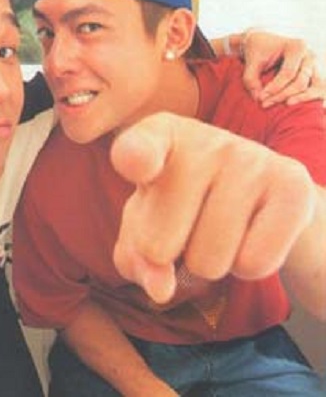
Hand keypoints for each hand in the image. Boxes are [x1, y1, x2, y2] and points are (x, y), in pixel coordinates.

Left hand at [110, 112, 315, 303]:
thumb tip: (161, 289)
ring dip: (209, 262)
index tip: (139, 163)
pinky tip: (250, 233)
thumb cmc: (181, 207)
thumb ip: (134, 259)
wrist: (256, 193)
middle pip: (158, 245)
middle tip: (188, 226)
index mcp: (156, 138)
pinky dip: (247, 266)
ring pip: (208, 261)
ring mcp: (250, 157)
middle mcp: (202, 140)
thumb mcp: (144, 228)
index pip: (136, 150)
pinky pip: (253, 264)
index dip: (136, 159)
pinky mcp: (292, 185)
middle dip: (169, 256)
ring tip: (219, 228)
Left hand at [239, 30, 323, 106]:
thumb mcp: (251, 63)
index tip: (260, 98)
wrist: (263, 44)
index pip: (288, 73)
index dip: (274, 88)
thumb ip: (251, 80)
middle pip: (301, 82)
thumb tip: (258, 98)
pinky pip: (318, 89)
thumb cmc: (257, 52)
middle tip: (265, 104)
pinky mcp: (315, 75)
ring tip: (285, 105)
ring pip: (315, 87)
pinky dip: (310, 97)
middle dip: (283, 95)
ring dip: (300, 99)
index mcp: (297, 47)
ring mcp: (315, 65)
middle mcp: (310, 55)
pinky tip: (298, 105)